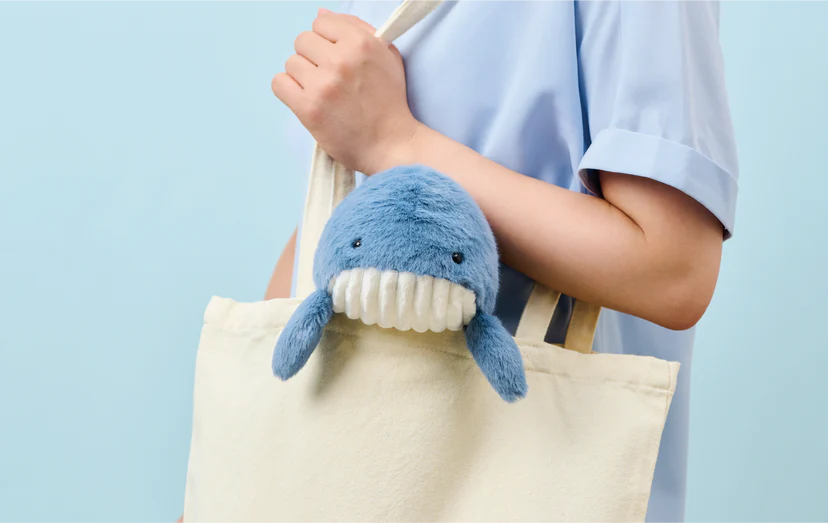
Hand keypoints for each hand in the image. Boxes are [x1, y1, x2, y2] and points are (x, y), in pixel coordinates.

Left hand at [271, 9, 420, 174]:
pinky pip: (279, 83)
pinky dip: (289, 91)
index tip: (336, 57)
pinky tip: (306, 100)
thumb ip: (358, 29)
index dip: (326, 40)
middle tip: (329, 78)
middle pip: (302, 41)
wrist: (391, 143)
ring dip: (303, 77)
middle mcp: (341, 60)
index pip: (321, 22)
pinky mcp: (309, 108)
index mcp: (361, 43)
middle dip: (313, 58)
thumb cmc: (389, 101)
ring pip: (291, 63)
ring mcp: (323, 84)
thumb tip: (321, 14)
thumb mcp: (387, 56)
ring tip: (322, 92)